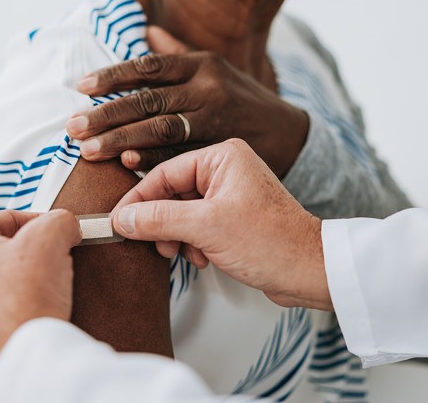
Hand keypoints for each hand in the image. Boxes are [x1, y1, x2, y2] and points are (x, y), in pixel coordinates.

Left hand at [0, 210, 81, 377]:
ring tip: (48, 287)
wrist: (20, 354)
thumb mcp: (52, 235)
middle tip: (55, 258)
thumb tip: (67, 226)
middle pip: (1, 248)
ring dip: (25, 279)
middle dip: (31, 251)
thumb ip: (60, 219)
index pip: (6, 218)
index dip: (39, 221)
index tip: (58, 233)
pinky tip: (36, 309)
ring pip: (0, 279)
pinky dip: (18, 306)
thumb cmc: (25, 297)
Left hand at [67, 27, 308, 176]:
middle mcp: (207, 90)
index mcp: (202, 65)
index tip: (81, 87)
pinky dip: (153, 161)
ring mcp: (214, 121)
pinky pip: (180, 156)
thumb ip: (178, 53)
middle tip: (73, 128)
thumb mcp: (215, 68)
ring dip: (121, 140)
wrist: (287, 133)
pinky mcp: (218, 151)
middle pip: (148, 101)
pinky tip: (127, 164)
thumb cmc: (242, 98)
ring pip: (160, 129)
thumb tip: (146, 31)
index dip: (112, 76)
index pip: (149, 67)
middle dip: (106, 115)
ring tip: (88, 150)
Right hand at [112, 140, 331, 310]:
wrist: (310, 271)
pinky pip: (196, 225)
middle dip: (162, 223)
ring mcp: (228, 194)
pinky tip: (202, 258)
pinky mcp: (231, 216)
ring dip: (177, 236)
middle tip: (155, 243)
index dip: (139, 200)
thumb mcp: (206, 227)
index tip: (119, 220)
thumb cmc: (272, 241)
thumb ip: (159, 219)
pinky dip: (192, 243)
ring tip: (185, 254)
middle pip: (171, 194)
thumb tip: (123, 218)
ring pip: (181, 212)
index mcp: (222, 158)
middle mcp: (225, 171)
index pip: (164, 173)